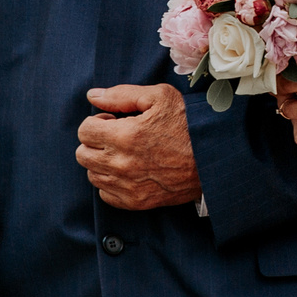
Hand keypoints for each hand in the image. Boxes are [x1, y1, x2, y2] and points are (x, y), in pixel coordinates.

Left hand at [77, 84, 201, 207]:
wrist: (213, 158)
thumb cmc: (189, 124)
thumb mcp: (160, 97)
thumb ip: (122, 94)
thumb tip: (92, 96)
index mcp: (125, 135)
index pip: (84, 131)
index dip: (97, 121)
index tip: (112, 121)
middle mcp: (121, 164)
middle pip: (83, 154)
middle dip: (95, 142)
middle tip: (116, 136)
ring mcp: (127, 186)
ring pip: (92, 175)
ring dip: (102, 162)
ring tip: (123, 153)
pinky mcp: (135, 202)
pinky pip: (105, 194)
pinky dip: (111, 182)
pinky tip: (128, 171)